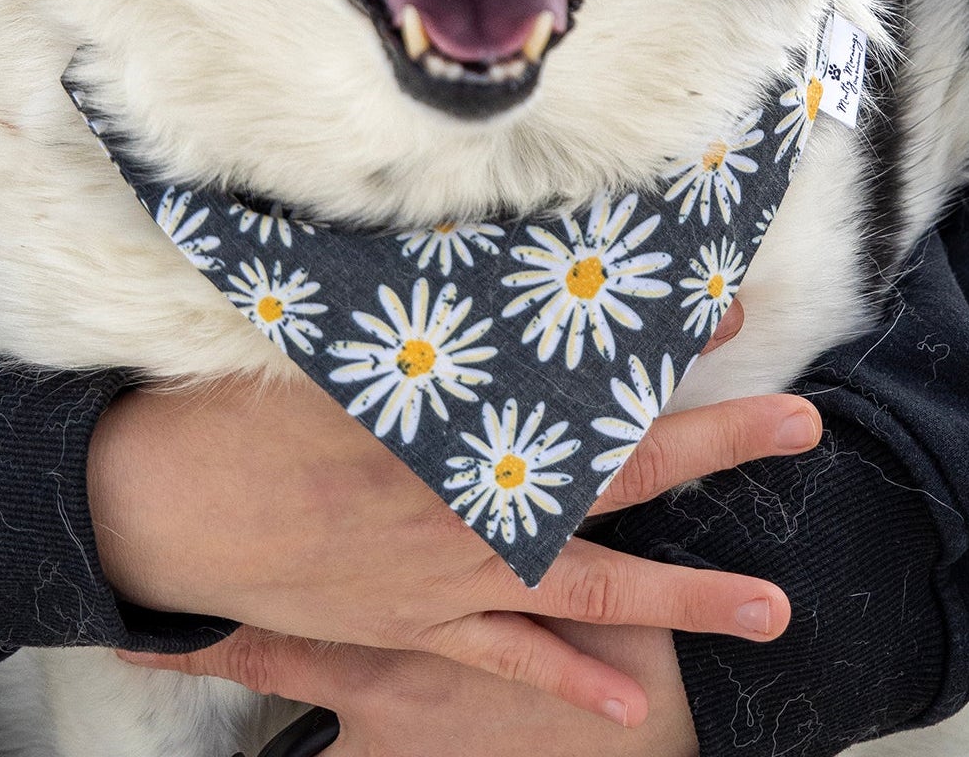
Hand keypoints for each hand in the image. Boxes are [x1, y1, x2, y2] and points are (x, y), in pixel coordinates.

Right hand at [88, 302, 816, 726]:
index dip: (664, 341)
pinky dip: (567, 682)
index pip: (590, 372)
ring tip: (772, 610)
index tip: (728, 306)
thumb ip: (422, 315)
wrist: (167, 505)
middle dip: (716, 441)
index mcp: (460, 416)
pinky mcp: (416, 627)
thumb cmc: (245, 405)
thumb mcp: (337, 336)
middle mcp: (474, 497)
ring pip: (594, 584)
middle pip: (623, 469)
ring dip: (686, 596)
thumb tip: (488, 265)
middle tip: (801, 423)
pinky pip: (508, 660)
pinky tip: (629, 702)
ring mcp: (453, 574)